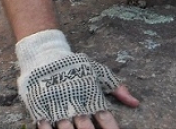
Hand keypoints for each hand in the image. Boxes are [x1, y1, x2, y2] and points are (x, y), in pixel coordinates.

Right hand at [16, 30, 137, 127]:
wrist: (44, 54)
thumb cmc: (74, 66)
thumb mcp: (97, 72)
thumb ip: (116, 88)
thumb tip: (135, 103)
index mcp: (90, 96)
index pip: (106, 119)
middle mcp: (75, 103)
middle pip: (86, 128)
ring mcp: (56, 106)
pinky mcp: (40, 107)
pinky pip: (44, 125)